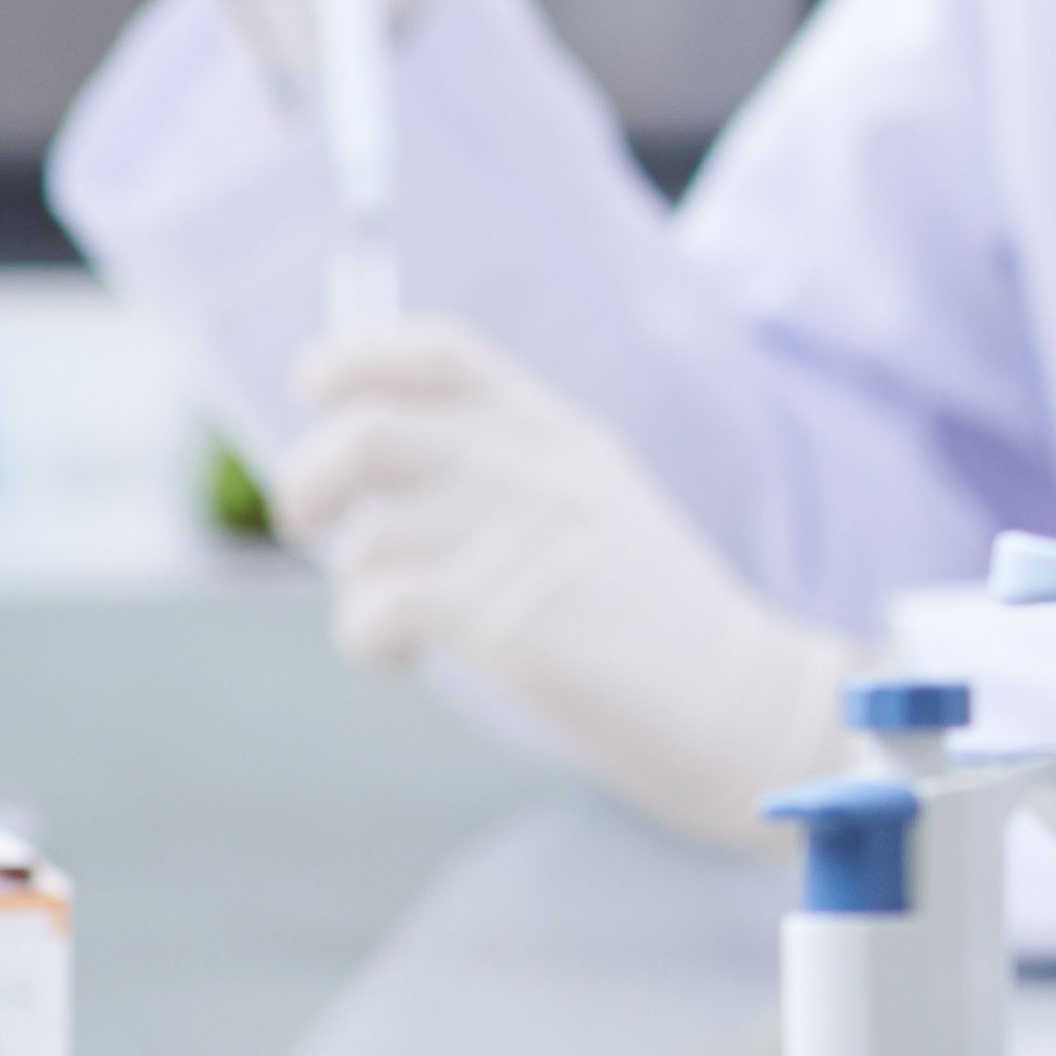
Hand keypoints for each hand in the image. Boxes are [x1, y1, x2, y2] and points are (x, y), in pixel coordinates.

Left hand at [277, 322, 846, 849]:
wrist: (749, 704)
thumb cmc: (664, 623)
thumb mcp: (598, 507)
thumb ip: (507, 473)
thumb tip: (373, 476)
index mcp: (560, 433)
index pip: (440, 350)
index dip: (355, 360)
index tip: (318, 396)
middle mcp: (538, 470)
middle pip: (367, 432)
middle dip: (305, 482)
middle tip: (312, 529)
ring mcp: (526, 542)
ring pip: (368, 535)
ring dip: (352, 585)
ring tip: (396, 624)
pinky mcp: (512, 621)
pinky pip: (380, 608)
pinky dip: (366, 637)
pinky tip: (406, 660)